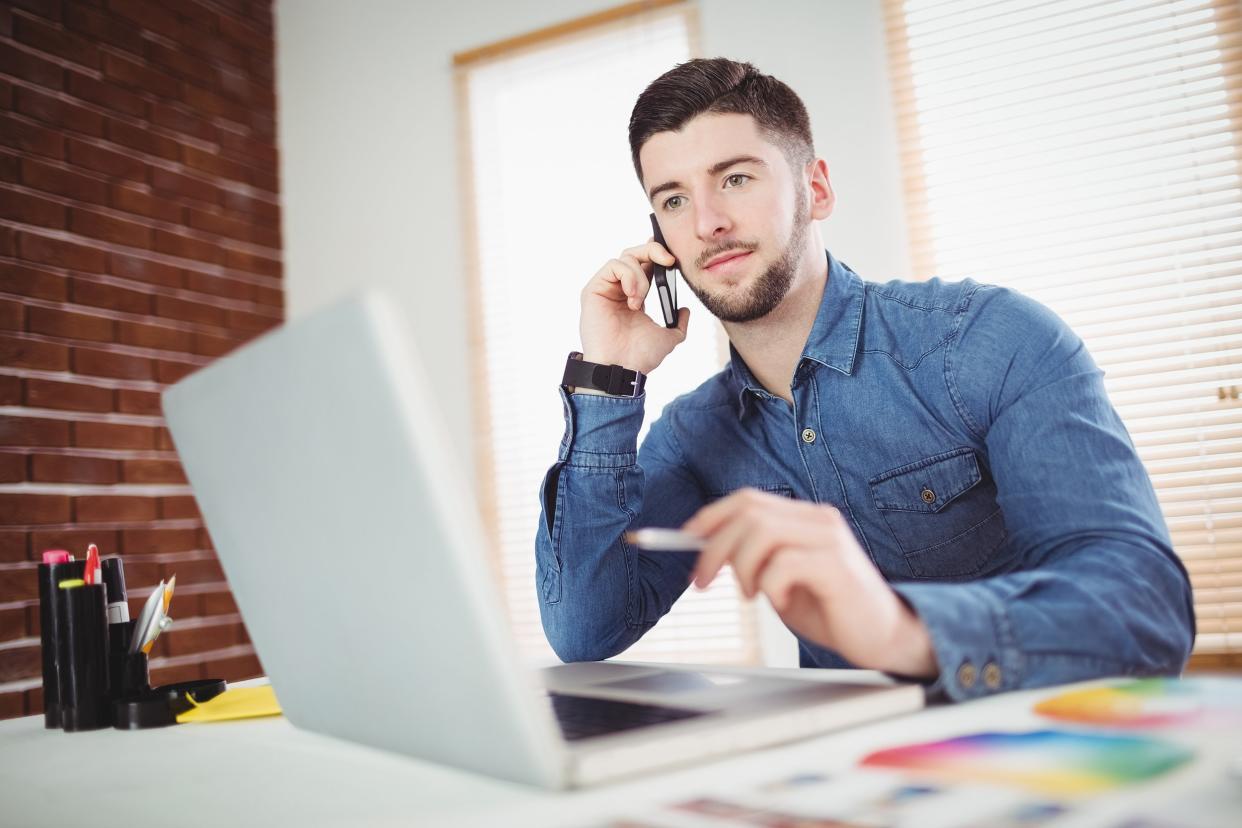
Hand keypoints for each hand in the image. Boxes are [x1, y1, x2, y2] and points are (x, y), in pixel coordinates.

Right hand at [580, 241, 689, 375]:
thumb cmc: (639, 357)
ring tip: (640, 301)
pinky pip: (613, 265)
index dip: (656, 254)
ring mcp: (605, 289)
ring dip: (641, 277)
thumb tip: (685, 310)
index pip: (644, 265)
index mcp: (633, 297)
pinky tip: (632, 297)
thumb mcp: (668, 338)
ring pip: (625, 258)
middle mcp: (617, 290)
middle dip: (653, 251)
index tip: (670, 257)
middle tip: (668, 261)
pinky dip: (628, 276)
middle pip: (633, 254)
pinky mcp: (593, 289)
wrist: (621, 369)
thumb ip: (679, 324)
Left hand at [682, 489, 938, 678]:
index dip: (711, 516)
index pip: (747, 499)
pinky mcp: (836, 565)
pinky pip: (784, 564)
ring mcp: (830, 539)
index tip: (685, 539)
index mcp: (804, 517)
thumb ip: (752, 560)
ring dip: (741, 566)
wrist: (883, 637)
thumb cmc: (831, 609)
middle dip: (714, 547)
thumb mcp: (780, 580)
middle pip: (748, 512)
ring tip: (750, 593)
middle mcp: (818, 519)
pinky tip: (779, 601)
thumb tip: (707, 550)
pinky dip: (769, 585)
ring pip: (762, 532)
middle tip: (702, 582)